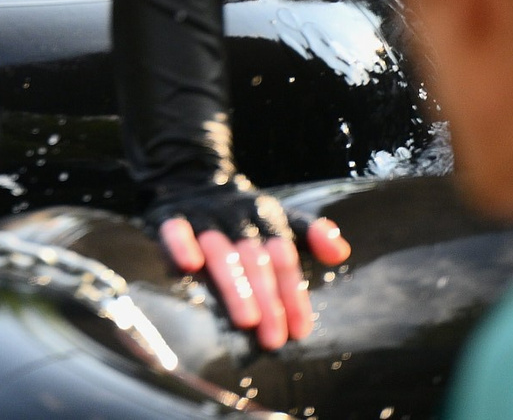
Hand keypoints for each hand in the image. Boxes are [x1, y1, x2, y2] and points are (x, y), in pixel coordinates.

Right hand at [152, 182, 351, 350]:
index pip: (283, 255)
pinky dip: (180, 244)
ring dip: (234, 283)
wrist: (188, 175)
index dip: (293, 292)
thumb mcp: (278, 217)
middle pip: (254, 257)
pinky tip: (189, 265)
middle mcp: (236, 216)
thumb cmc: (240, 213)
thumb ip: (311, 236)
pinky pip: (174, 229)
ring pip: (220, 249)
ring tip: (245, 320)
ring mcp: (204, 216)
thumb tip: (341, 252)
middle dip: (266, 298)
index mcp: (265, 217)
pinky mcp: (171, 216)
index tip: (299, 329)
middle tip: (273, 337)